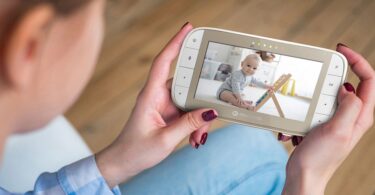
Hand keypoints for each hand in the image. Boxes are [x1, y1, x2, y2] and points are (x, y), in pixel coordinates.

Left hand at [95, 23, 217, 187]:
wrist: (124, 163)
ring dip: (199, 118)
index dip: (175, 43)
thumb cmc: (135, 150)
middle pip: (186, 84)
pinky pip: (189, 112)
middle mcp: (158, 96)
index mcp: (150, 96)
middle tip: (209, 114)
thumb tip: (210, 112)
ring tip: (198, 137)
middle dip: (201, 100)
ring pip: (191, 100)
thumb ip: (188, 125)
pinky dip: (196, 124)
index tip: (188, 29)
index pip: (163, 62)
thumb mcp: (165, 139)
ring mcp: (165, 105)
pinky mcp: (170, 114)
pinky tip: (195, 138)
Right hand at [282, 44, 374, 193]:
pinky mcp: (320, 124)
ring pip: (326, 96)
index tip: (342, 51)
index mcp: (360, 116)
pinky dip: (301, 114)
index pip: (369, 80)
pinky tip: (295, 128)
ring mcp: (335, 120)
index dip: (358, 61)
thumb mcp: (338, 130)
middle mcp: (350, 116)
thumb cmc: (321, 158)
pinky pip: (312, 109)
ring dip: (309, 101)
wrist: (304, 174)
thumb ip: (349, 107)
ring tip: (302, 117)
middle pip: (346, 84)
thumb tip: (348, 88)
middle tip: (315, 82)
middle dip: (327, 82)